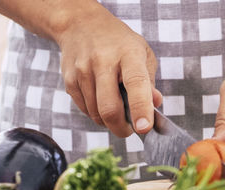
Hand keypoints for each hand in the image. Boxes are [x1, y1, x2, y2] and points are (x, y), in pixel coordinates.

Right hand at [55, 5, 162, 136]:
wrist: (81, 24)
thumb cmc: (118, 42)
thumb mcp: (142, 53)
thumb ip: (149, 82)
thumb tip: (155, 105)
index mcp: (128, 54)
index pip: (136, 84)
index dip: (141, 108)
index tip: (144, 128)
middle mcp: (103, 61)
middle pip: (110, 108)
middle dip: (121, 128)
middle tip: (129, 130)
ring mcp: (83, 71)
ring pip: (96, 113)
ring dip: (108, 121)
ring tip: (116, 108)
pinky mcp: (70, 80)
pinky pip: (84, 109)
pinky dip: (95, 113)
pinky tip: (100, 99)